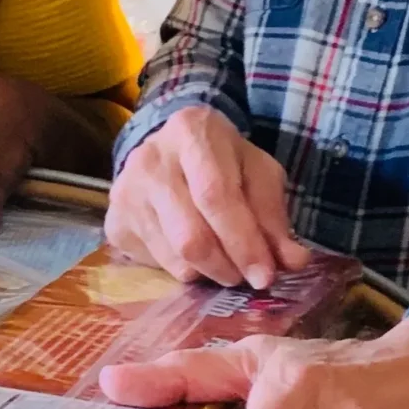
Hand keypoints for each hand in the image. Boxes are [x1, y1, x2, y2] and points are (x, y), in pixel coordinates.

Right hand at [106, 105, 310, 288]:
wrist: (167, 147)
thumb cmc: (222, 159)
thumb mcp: (256, 172)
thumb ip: (274, 214)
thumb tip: (294, 261)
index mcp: (191, 131)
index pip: (216, 195)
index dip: (244, 241)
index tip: (266, 274)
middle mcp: (149, 159)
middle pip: (191, 235)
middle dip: (228, 266)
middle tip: (248, 277)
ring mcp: (125, 192)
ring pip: (175, 257)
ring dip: (210, 273)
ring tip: (227, 264)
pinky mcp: (115, 222)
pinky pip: (157, 265)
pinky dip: (186, 271)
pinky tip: (196, 255)